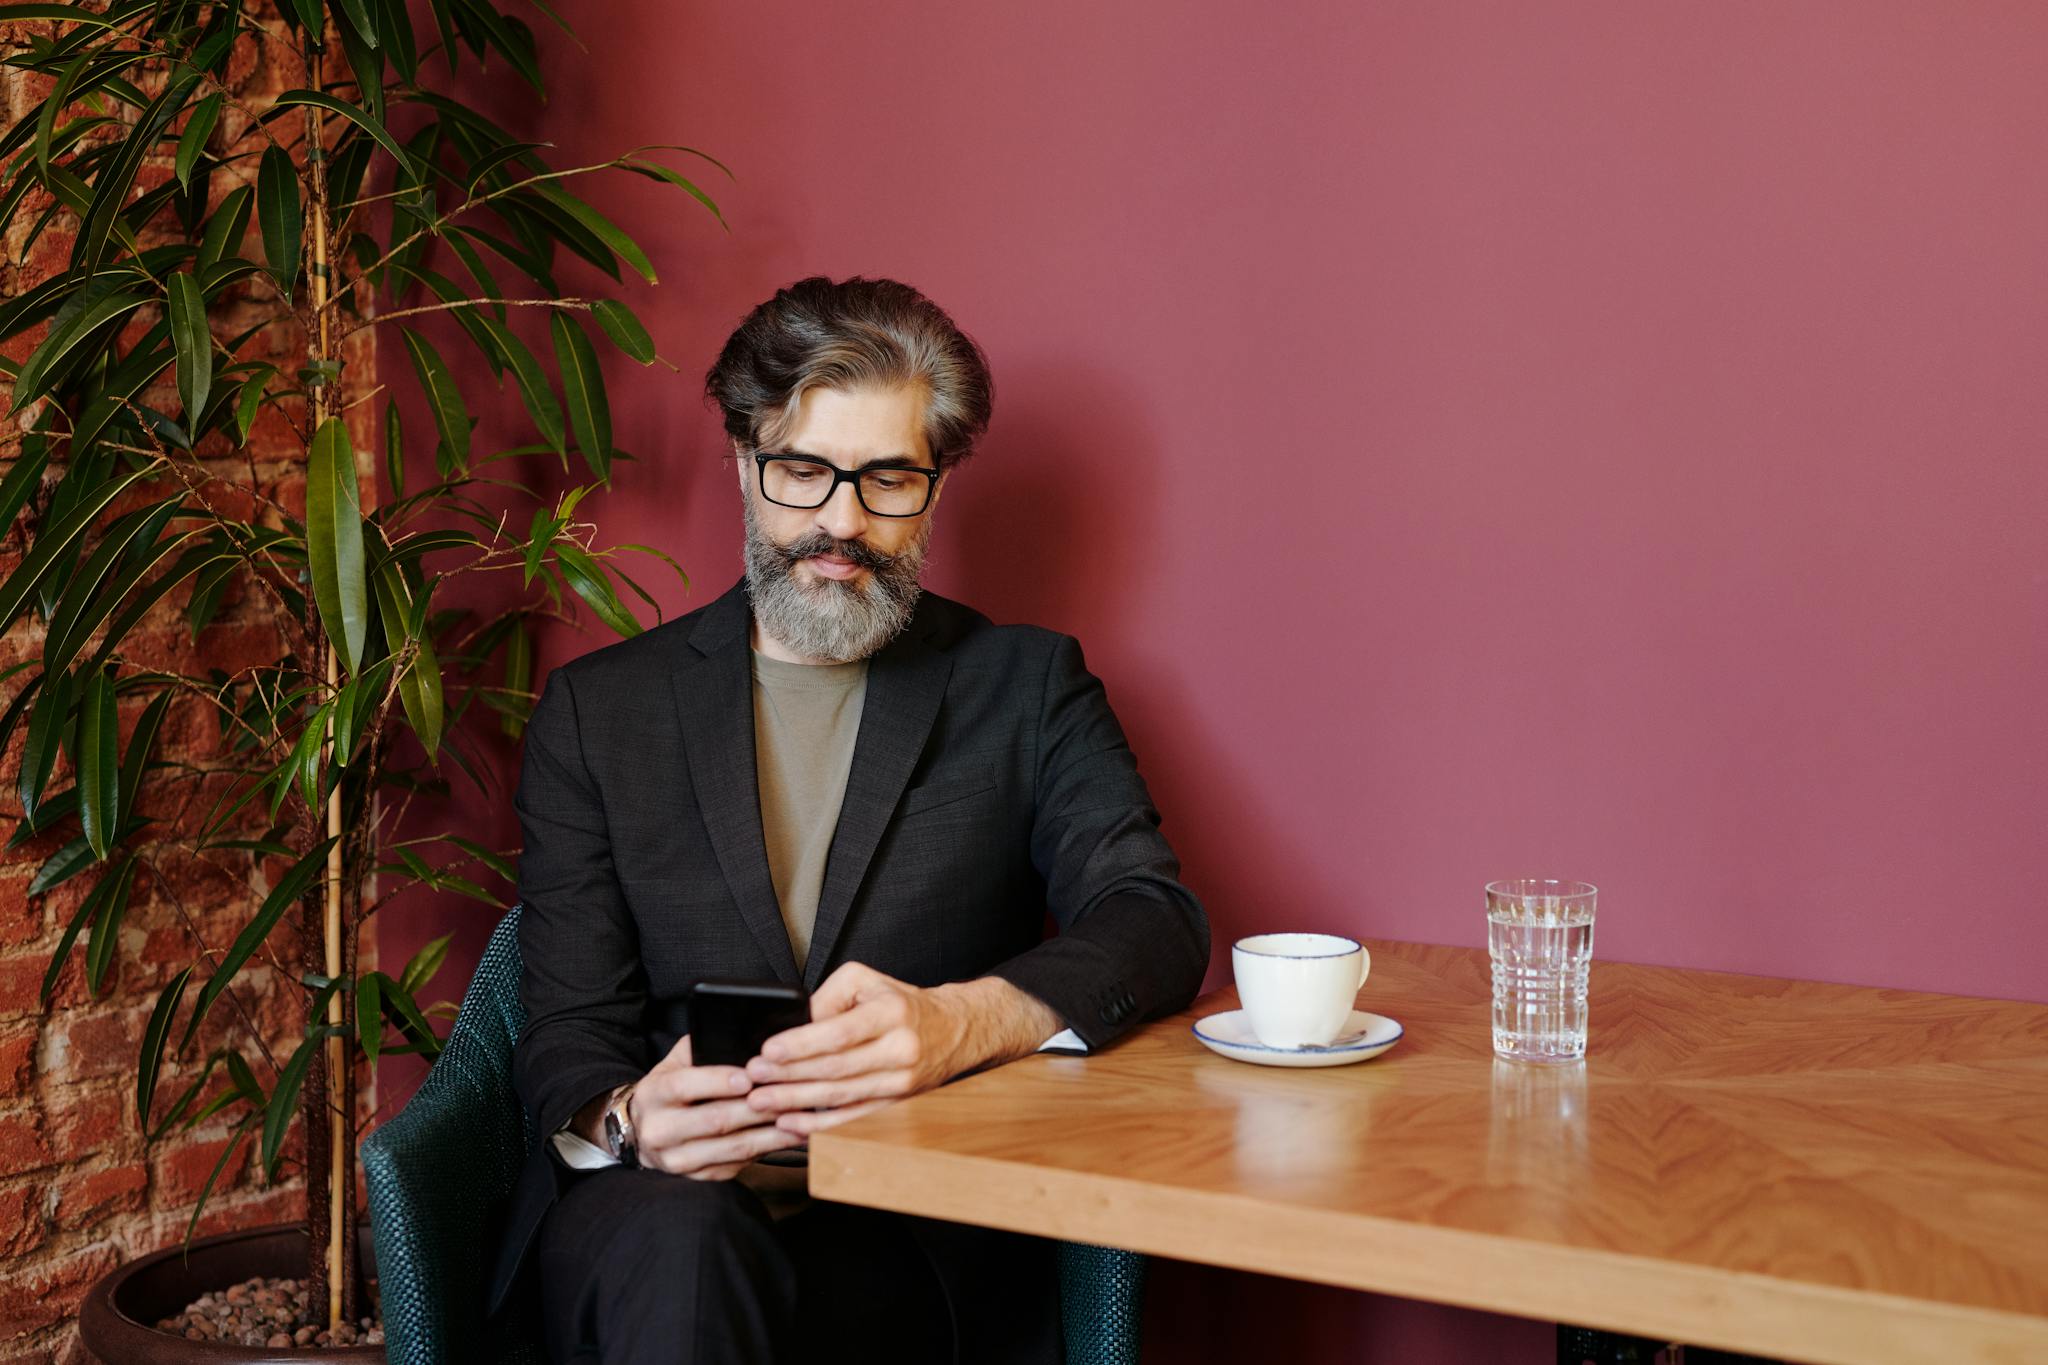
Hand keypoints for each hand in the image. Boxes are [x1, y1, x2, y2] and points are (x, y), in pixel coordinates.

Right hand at [627, 1034, 805, 1178]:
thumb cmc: (670, 1089)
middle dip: (757, 1109)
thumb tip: (740, 1034)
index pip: (683, 1086)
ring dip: (771, 1134)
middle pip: (714, 1120)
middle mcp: (660, 1131)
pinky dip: (767, 1150)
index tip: (748, 1077)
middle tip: (791, 1096)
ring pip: (732, 1148)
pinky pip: (737, 1164)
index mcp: (654, 1095)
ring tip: (801, 1119)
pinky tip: (789, 1137)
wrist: (645, 1132)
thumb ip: (700, 1048)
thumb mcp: (675, 1063)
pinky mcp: (698, 1177)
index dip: (717, 1081)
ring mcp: (678, 1159)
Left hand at [742, 962, 972, 1136]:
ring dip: (796, 1103)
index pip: (840, 1033)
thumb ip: (827, 999)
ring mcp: (901, 1083)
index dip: (801, 1045)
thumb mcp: (865, 982)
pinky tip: (791, 1124)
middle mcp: (900, 1050)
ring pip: (841, 1098)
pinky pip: (852, 1119)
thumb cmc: (900, 1003)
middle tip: (753, 1079)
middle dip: (788, 1076)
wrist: (953, 1031)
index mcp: (892, 1013)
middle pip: (836, 1069)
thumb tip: (792, 1029)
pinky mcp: (897, 1106)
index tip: (767, 1050)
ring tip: (761, 1102)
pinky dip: (818, 1125)